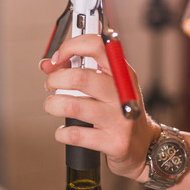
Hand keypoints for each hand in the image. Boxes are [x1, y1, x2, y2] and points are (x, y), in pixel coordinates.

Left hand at [40, 34, 153, 179]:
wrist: (143, 144)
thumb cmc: (119, 110)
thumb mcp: (109, 85)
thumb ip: (80, 70)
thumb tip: (47, 64)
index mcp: (122, 72)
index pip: (97, 46)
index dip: (70, 47)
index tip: (58, 59)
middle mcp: (123, 92)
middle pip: (79, 78)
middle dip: (54, 80)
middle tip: (51, 85)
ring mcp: (119, 118)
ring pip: (72, 106)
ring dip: (53, 105)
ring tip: (53, 107)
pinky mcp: (114, 142)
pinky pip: (75, 134)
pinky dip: (62, 133)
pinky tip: (65, 131)